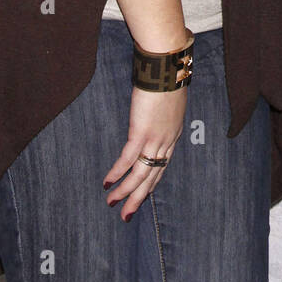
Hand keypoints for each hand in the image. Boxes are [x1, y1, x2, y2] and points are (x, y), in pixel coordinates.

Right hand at [103, 85, 187, 220]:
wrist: (166, 67)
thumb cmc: (167, 77)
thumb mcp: (169, 100)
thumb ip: (162, 112)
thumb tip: (153, 113)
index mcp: (173, 134)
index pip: (163, 165)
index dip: (151, 182)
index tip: (142, 194)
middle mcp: (166, 141)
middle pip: (152, 177)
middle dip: (138, 197)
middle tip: (126, 215)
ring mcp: (154, 139)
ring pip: (140, 174)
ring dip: (125, 191)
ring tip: (113, 204)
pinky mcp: (141, 133)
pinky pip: (128, 160)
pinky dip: (117, 173)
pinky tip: (107, 183)